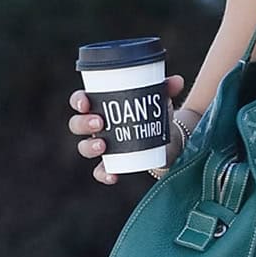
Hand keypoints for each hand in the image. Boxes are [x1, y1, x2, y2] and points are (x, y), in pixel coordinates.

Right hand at [69, 74, 186, 184]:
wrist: (166, 140)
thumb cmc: (153, 113)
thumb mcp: (158, 99)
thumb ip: (165, 89)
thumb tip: (177, 81)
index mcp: (100, 105)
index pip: (80, 101)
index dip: (78, 100)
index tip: (85, 102)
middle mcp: (97, 126)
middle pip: (77, 124)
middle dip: (84, 123)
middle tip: (100, 122)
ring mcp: (102, 146)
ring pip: (84, 147)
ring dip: (90, 146)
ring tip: (103, 145)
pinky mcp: (113, 163)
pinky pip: (101, 171)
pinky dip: (104, 174)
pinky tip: (112, 175)